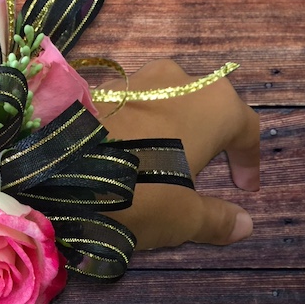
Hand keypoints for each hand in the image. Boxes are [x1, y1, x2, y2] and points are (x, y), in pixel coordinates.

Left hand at [96, 59, 259, 249]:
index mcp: (214, 104)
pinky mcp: (100, 88)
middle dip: (207, 138)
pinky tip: (125, 154)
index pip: (245, 129)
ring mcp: (137, 79)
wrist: (57, 170)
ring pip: (165, 103)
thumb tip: (245, 224)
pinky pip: (131, 108)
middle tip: (204, 170)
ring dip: (169, 130)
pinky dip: (136, 128)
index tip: (245, 187)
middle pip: (205, 109)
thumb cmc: (136, 192)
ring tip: (160, 163)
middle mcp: (179, 79)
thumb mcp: (182, 216)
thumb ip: (216, 218)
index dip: (247, 160)